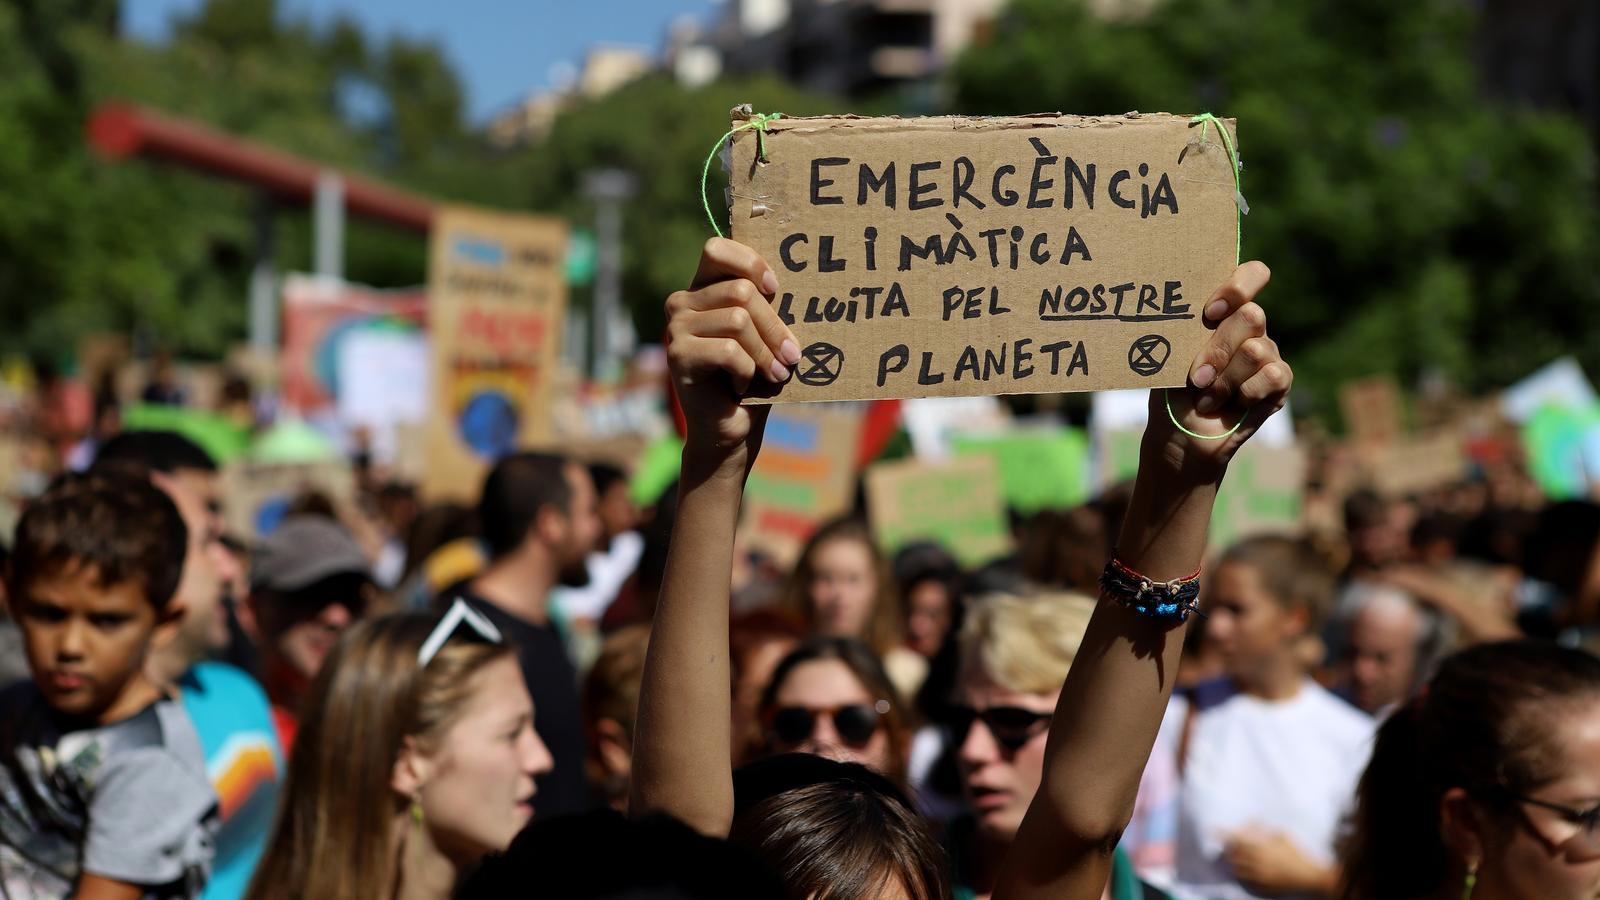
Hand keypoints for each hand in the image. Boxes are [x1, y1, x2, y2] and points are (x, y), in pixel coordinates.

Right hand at [665, 238, 800, 461]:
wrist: (730, 427)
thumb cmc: (754, 376)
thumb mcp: (764, 334)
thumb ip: (767, 304)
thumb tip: (804, 283)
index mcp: (703, 288)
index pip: (717, 249)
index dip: (750, 263)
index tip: (775, 289)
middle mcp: (682, 301)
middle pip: (741, 291)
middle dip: (775, 326)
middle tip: (792, 355)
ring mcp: (676, 328)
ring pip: (738, 320)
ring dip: (765, 353)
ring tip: (776, 374)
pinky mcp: (679, 355)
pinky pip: (729, 351)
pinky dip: (746, 371)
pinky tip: (741, 385)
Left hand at [1144, 262, 1290, 476]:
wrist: (1179, 433)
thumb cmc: (1171, 389)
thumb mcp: (1172, 355)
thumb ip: (1186, 330)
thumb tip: (1186, 311)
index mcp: (1224, 311)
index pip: (1251, 276)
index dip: (1237, 286)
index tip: (1209, 311)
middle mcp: (1250, 327)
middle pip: (1252, 315)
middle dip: (1219, 349)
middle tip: (1196, 376)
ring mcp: (1268, 353)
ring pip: (1256, 350)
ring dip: (1225, 380)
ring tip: (1206, 396)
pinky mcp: (1279, 382)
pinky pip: (1273, 375)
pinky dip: (1245, 393)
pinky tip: (1231, 405)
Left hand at [1224, 829, 1332, 896]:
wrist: (1308, 877)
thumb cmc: (1296, 853)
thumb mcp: (1282, 835)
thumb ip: (1264, 830)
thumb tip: (1251, 821)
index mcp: (1261, 847)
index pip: (1235, 838)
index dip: (1222, 833)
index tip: (1211, 829)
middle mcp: (1256, 862)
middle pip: (1232, 853)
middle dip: (1227, 848)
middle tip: (1225, 844)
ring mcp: (1257, 877)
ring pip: (1235, 868)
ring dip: (1232, 861)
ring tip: (1232, 856)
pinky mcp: (1260, 888)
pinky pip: (1242, 881)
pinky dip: (1239, 874)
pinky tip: (1240, 870)